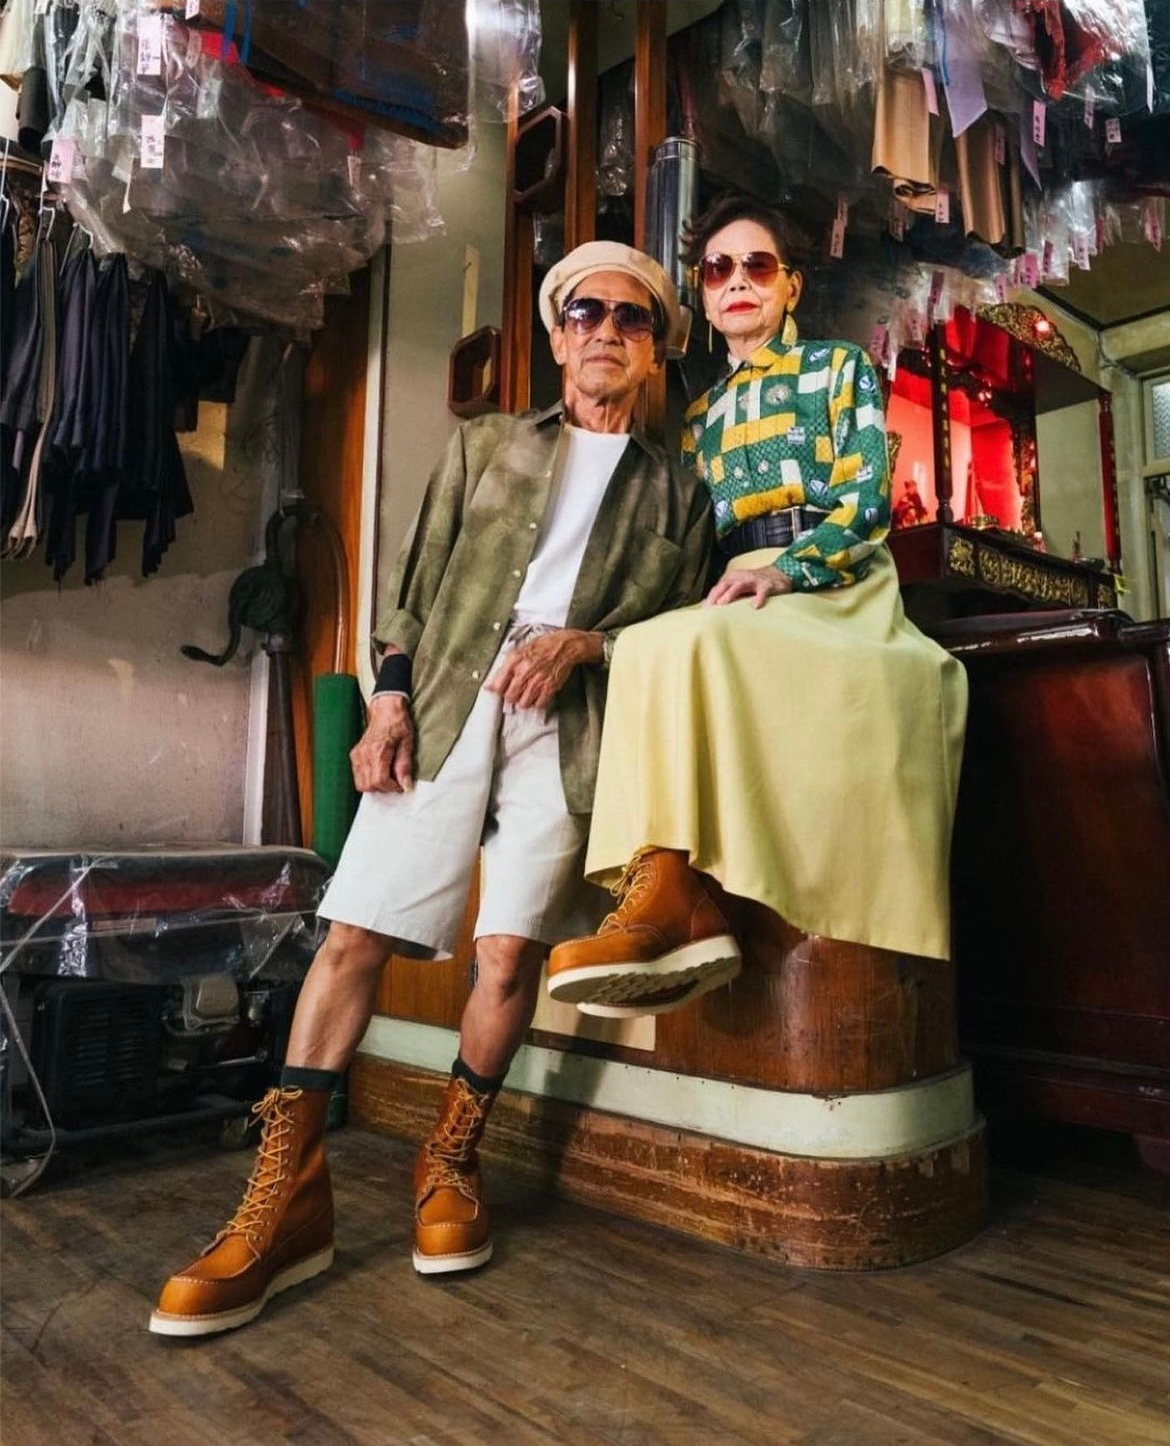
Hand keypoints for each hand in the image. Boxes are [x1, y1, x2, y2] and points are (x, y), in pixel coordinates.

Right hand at [350, 695, 414, 792]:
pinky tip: (379, 772)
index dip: (391, 787)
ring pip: (360, 783)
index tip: (401, 785)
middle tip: (395, 782)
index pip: (379, 781)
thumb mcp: (407, 744)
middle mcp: (364, 754)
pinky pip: (358, 775)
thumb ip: (405, 766)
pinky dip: (368, 779)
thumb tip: (406, 784)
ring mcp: (358, 754)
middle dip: (383, 788)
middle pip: (368, 785)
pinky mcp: (355, 754)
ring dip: (375, 786)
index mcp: (378, 751)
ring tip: (388, 777)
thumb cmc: (398, 723)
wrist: (386, 710)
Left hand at [486, 629, 601, 710]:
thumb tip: (492, 683)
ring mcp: (537, 681)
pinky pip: (539, 704)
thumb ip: (505, 667)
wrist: (565, 646)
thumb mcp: (520, 650)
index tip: (498, 691)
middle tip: (515, 691)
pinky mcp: (549, 687)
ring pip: (523, 703)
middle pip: (510, 696)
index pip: (498, 684)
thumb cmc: (544, 646)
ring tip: (526, 694)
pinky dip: (537, 702)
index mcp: (515, 661)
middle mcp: (525, 671)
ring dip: (523, 701)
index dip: (497, 690)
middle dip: (511, 696)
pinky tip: (537, 695)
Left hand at [705, 566, 793, 608]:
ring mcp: (753, 580)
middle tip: (708, 609)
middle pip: (724, 585)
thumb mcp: (737, 588)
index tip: (702, 612)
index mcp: (732, 579)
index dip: (709, 599)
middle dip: (715, 596)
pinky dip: (759, 598)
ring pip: (739, 586)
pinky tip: (755, 606)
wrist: (777, 575)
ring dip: (730, 594)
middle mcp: (740, 578)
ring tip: (723, 604)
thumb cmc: (753, 585)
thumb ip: (723, 595)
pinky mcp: (766, 585)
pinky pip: (762, 592)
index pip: (717, 588)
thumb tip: (705, 606)